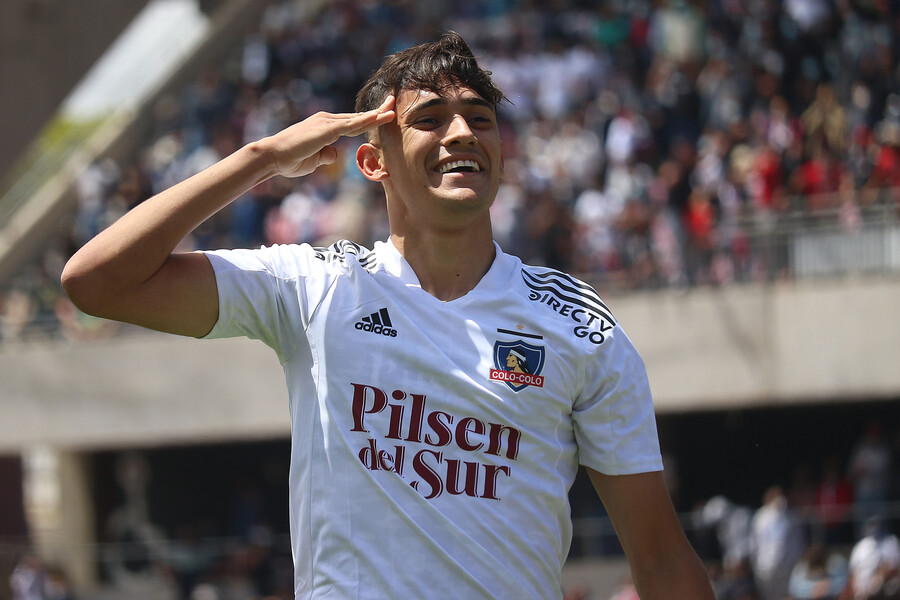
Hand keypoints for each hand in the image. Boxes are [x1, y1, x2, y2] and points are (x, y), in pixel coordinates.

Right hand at [266, 96, 395, 177]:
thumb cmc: (290, 160)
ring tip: (393, 110)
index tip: (383, 114)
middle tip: (394, 103)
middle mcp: (327, 120)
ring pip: (356, 120)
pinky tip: (377, 117)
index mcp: (325, 126)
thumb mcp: (314, 160)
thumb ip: (326, 155)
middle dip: (377, 111)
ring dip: (376, 115)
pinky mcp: (326, 130)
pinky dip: (365, 121)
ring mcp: (326, 123)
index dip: (368, 119)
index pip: (352, 122)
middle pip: (357, 117)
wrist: (273, 156)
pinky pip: (350, 125)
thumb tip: (335, 154)